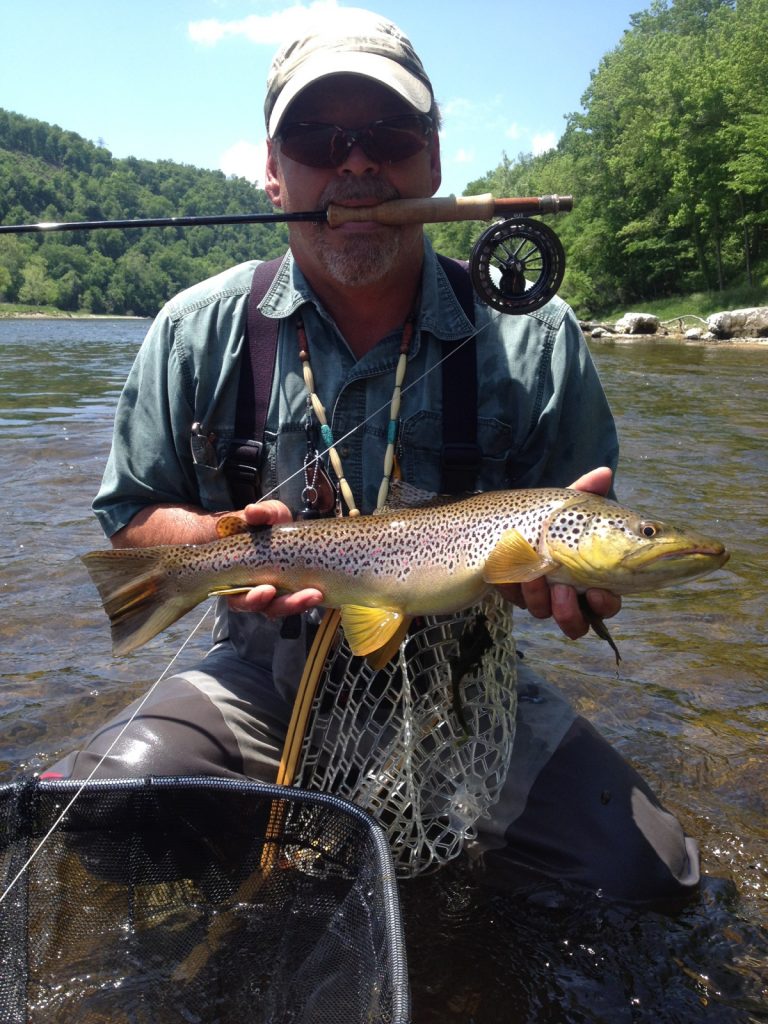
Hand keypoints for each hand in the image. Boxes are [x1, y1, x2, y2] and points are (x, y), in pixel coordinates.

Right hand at [226, 501, 324, 618]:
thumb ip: (259, 514)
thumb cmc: (261, 524)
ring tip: (317, 595)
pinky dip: (308, 599)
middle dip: (285, 605)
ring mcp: (276, 593)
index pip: (240, 598)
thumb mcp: (262, 515)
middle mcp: (255, 591)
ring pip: (284, 607)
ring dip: (300, 604)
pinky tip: (323, 593)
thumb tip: (251, 511)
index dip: (252, 599)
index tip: (268, 590)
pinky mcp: (294, 591)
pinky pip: (299, 602)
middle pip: (266, 608)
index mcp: (240, 578)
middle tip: (305, 595)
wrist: (275, 528)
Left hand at [496, 467, 621, 637]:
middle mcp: (570, 593)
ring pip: (550, 616)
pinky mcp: (519, 595)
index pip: (607, 602)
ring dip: (544, 601)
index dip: (605, 604)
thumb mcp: (565, 505)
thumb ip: (585, 492)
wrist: (506, 521)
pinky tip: (514, 575)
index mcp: (591, 576)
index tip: (598, 592)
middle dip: (571, 611)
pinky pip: (521, 604)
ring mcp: (543, 597)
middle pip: (580, 621)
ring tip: (537, 578)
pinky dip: (519, 591)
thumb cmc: (547, 517)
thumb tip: (604, 473)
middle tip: (565, 591)